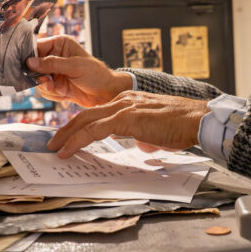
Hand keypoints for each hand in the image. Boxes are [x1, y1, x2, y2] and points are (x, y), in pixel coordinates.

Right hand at [26, 35, 131, 107]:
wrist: (106, 94)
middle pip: (33, 66)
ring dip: (48, 88)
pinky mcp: (55, 85)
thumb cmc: (96, 74)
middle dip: (40, 77)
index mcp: (59, 44)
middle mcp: (54, 56)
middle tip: (48, 82)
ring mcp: (54, 72)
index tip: (27, 66)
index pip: (36, 46)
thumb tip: (30, 62)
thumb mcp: (75, 66)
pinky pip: (44, 91)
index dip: (29, 56)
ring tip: (61, 89)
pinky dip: (53, 94)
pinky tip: (65, 93)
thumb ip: (52, 64)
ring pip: (37, 81)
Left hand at [47, 91, 207, 158]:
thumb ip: (145, 136)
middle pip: (86, 114)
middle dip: (67, 129)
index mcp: (129, 101)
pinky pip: (94, 130)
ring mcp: (123, 108)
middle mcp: (123, 101)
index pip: (98, 112)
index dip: (81, 125)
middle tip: (54, 142)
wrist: (196, 119)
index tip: (70, 136)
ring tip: (56, 149)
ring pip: (86, 121)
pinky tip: (69, 151)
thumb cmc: (182, 127)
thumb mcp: (157, 131)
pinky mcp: (126, 119)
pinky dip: (78, 141)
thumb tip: (143, 145)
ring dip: (67, 136)